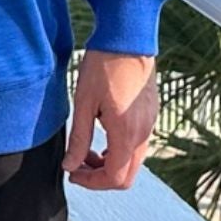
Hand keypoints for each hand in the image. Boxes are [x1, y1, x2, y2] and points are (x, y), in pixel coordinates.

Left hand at [63, 49, 157, 189]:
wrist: (128, 36)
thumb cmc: (104, 64)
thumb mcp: (84, 102)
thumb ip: (79, 138)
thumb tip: (70, 166)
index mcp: (127, 133)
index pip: (114, 178)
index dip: (91, 183)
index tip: (72, 173)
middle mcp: (144, 133)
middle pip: (126, 175)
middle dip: (100, 177)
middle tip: (78, 164)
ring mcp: (150, 123)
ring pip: (133, 161)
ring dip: (110, 163)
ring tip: (87, 149)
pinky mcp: (151, 114)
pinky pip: (138, 144)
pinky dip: (119, 149)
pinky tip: (102, 132)